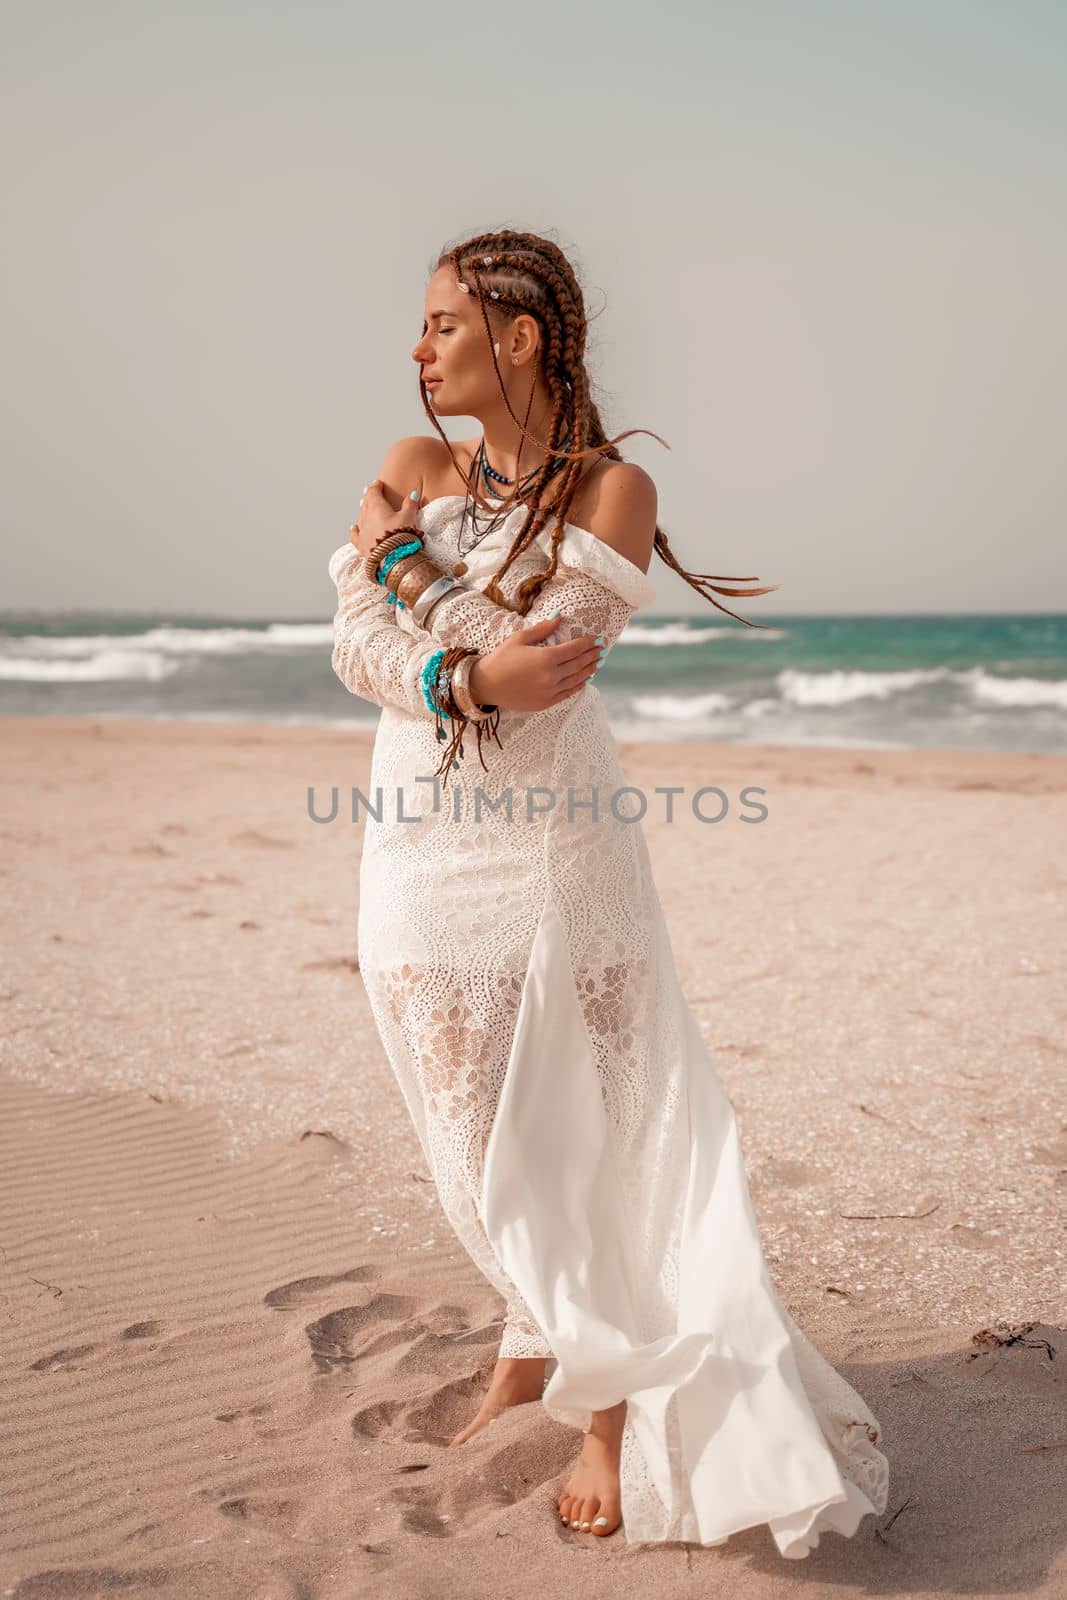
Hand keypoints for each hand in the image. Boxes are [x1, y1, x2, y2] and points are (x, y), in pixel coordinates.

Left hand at [350, 479, 423, 560]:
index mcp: (377, 507)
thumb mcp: (409, 517)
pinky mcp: (361, 545)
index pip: (373, 492)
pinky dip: (354, 530)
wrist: (395, 558)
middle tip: (372, 493)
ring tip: (366, 507)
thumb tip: (413, 494)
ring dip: (363, 511)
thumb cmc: (402, 536)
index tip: (379, 483)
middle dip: (369, 497)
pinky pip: (355, 535)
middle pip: (365, 503)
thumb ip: (410, 504)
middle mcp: (366, 517)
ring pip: (360, 516)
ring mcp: (362, 531)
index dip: (376, 486)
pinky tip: (354, 528)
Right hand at [470, 616, 603, 711]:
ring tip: (597, 663)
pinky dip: (579, 685)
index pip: (574, 649)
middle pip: (578, 664)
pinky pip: (568, 693)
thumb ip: (542, 628)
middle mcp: (551, 676)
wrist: (486, 685)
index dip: (586, 643)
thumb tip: (559, 617)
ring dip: (589, 670)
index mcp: (546, 657)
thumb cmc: (501, 659)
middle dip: (591, 656)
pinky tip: (584, 679)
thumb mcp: (519, 638)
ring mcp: (550, 691)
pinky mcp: (546, 702)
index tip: (596, 639)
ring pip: (576, 679)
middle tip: (601, 650)